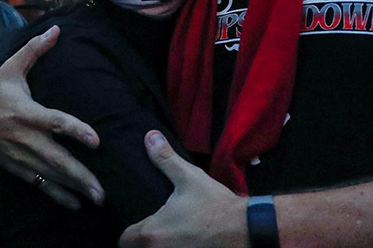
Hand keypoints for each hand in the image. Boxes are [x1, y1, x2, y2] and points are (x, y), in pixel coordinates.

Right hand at [0, 25, 104, 209]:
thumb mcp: (11, 68)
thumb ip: (34, 50)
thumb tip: (57, 29)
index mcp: (27, 112)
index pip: (55, 122)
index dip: (76, 131)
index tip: (96, 141)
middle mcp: (26, 137)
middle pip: (57, 159)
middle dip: (81, 175)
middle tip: (102, 190)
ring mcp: (21, 155)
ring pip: (51, 175)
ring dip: (75, 188)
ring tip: (97, 199)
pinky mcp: (17, 167)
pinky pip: (40, 184)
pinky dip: (57, 195)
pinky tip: (75, 204)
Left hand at [119, 131, 248, 247]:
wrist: (248, 230)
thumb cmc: (215, 205)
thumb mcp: (188, 178)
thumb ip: (164, 159)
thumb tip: (149, 137)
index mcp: (152, 233)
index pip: (124, 241)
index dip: (129, 232)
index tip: (138, 223)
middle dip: (144, 241)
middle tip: (153, 228)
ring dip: (159, 246)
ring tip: (168, 235)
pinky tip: (183, 242)